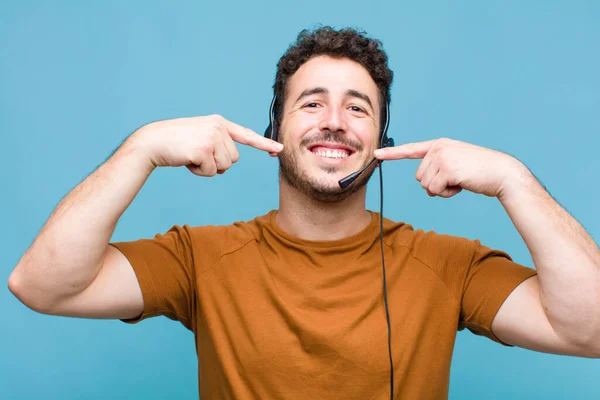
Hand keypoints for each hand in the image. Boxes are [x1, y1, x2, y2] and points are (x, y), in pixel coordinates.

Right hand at [130, 114, 282, 176]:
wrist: (152, 142)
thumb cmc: (175, 144)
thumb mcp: (200, 138)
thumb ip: (217, 146)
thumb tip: (228, 164)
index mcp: (219, 123)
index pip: (246, 135)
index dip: (264, 144)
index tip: (279, 149)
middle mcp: (218, 127)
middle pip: (234, 159)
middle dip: (217, 163)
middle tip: (196, 154)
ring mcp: (212, 137)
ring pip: (224, 167)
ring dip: (208, 168)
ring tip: (190, 156)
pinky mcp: (204, 149)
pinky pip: (212, 172)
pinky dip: (199, 172)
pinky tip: (187, 160)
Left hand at [374, 138, 525, 197]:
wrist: (502, 173)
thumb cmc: (480, 172)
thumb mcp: (456, 163)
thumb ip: (439, 167)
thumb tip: (426, 184)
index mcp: (439, 145)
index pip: (411, 149)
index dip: (392, 153)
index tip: (376, 154)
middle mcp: (438, 148)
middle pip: (419, 177)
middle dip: (435, 184)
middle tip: (455, 179)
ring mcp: (442, 157)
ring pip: (425, 185)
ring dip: (442, 190)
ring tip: (460, 181)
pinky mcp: (447, 169)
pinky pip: (435, 190)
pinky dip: (447, 193)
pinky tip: (462, 185)